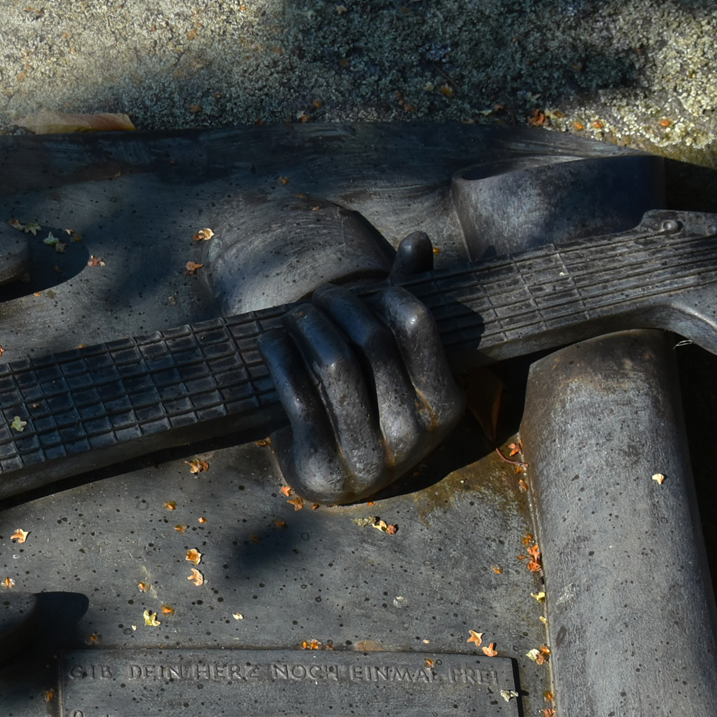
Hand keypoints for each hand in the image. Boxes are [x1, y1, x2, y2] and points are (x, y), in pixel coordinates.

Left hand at [259, 231, 467, 504]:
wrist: (334, 478)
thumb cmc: (371, 406)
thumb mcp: (398, 364)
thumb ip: (410, 301)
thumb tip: (418, 238)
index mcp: (445, 404)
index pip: (418, 325)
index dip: (385, 294)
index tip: (360, 289)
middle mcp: (413, 434)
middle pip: (370, 341)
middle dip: (338, 307)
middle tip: (317, 298)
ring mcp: (369, 456)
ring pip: (334, 365)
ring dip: (308, 328)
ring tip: (294, 315)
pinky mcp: (324, 468)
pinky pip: (298, 398)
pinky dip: (280, 360)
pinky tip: (271, 341)